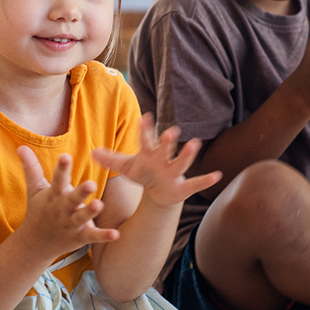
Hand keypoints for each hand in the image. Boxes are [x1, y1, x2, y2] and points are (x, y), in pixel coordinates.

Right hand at [18, 148, 117, 260]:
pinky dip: (104, 236)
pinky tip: (115, 234)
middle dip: (80, 192)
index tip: (66, 156)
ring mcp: (71, 224)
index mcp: (53, 196)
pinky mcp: (80, 237)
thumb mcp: (34, 190)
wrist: (35, 244)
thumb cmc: (39, 210)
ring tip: (100, 204)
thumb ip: (31, 168)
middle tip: (91, 183)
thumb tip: (21, 146)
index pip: (57, 180)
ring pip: (81, 218)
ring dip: (90, 212)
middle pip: (71, 200)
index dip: (62, 168)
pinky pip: (92, 236)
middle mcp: (61, 210)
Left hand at [93, 115, 221, 208]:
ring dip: (187, 155)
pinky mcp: (184, 187)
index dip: (145, 129)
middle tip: (171, 130)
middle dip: (167, 141)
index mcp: (149, 154)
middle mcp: (164, 160)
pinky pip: (196, 183)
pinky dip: (206, 180)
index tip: (145, 117)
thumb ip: (111, 159)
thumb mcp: (127, 167)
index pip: (145, 139)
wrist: (160, 192)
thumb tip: (92, 152)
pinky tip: (217, 175)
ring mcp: (175, 172)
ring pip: (181, 163)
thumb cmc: (144, 174)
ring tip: (195, 143)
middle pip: (165, 149)